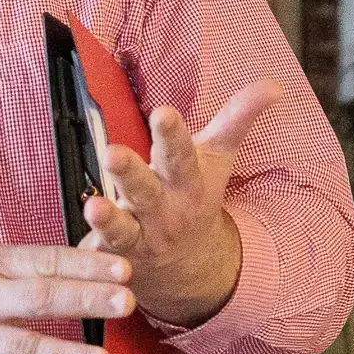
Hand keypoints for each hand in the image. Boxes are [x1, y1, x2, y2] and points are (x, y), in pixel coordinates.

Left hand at [84, 87, 267, 328]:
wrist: (192, 268)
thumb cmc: (197, 197)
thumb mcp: (217, 159)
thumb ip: (238, 118)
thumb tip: (275, 85)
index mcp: (189, 183)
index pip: (181, 156)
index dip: (172, 135)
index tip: (163, 113)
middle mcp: (165, 211)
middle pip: (147, 190)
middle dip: (130, 173)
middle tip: (113, 153)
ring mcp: (141, 237)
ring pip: (122, 228)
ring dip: (108, 219)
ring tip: (93, 206)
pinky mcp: (114, 256)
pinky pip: (101, 254)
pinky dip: (90, 254)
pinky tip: (78, 247)